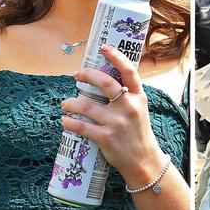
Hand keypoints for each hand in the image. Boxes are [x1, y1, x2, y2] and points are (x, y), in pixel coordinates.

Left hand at [60, 45, 164, 180]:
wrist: (143, 161)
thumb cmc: (138, 133)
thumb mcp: (139, 110)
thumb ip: (125, 97)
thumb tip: (102, 82)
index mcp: (138, 98)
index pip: (129, 72)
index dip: (116, 57)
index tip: (104, 48)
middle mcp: (129, 107)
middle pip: (106, 83)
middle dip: (87, 76)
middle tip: (77, 76)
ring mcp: (117, 123)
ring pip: (87, 106)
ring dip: (71, 103)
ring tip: (65, 103)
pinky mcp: (106, 138)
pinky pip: (81, 126)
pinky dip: (69, 122)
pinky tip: (65, 121)